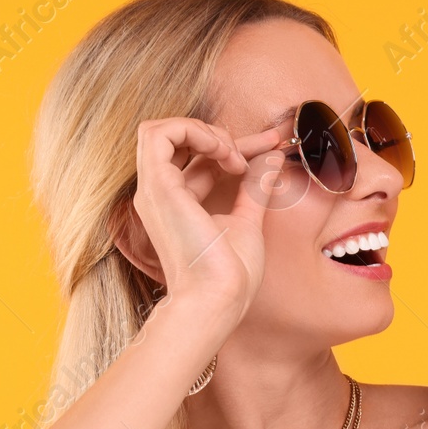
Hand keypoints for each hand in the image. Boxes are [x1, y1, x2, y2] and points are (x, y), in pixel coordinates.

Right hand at [129, 117, 287, 323]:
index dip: (236, 144)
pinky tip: (224, 153)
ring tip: (234, 155)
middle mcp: (160, 194)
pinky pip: (158, 135)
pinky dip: (192, 131)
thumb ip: (254, 187)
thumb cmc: (229, 274)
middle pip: (179, 140)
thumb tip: (271, 157)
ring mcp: (154, 190)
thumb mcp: (248, 220)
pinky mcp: (158, 187)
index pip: (200, 158)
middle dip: (220, 133)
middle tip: (260, 147)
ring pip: (158, 130)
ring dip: (201, 130)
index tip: (273, 144)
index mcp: (178, 203)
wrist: (217, 298)